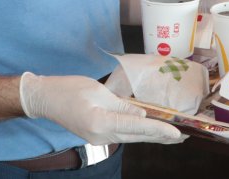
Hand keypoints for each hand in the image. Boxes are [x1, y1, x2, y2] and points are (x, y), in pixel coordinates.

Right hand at [18, 73, 183, 144]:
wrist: (44, 98)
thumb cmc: (68, 89)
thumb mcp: (98, 91)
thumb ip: (122, 105)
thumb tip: (143, 114)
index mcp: (101, 121)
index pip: (137, 126)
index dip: (160, 129)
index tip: (177, 132)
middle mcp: (101, 135)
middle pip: (137, 137)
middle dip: (161, 137)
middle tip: (184, 136)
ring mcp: (98, 139)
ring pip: (131, 138)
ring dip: (152, 137)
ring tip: (172, 135)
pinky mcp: (97, 136)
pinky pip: (122, 135)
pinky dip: (138, 133)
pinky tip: (150, 132)